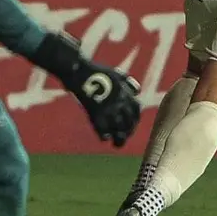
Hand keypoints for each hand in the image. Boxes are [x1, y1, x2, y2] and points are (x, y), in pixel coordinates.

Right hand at [30, 32, 140, 146]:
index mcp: (125, 94)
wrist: (79, 72)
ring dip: (119, 139)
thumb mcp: (116, 74)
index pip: (136, 111)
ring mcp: (108, 110)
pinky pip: (102, 131)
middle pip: (129, 123)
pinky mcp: (95, 115)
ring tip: (117, 143)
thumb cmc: (96, 71)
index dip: (135, 119)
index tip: (131, 124)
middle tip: (124, 135)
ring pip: (119, 131)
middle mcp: (120, 103)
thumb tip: (137, 91)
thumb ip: (127, 83)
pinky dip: (104, 136)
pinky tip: (104, 138)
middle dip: (128, 131)